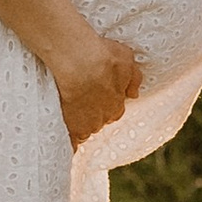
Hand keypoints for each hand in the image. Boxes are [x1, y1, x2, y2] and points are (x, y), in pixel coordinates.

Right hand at [50, 28, 144, 147]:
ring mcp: (87, 126)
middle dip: (93, 113)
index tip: (98, 96)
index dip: (107, 104)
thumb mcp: (125, 58)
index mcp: (118, 105)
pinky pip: (72, 143)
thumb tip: (134, 94)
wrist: (77, 62)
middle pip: (99, 121)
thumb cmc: (103, 56)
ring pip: (85, 131)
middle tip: (82, 100)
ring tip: (69, 115)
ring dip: (80, 125)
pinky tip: (67, 145)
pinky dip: (71, 144)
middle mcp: (104, 118)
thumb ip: (133, 78)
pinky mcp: (70, 128)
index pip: (115, 111)